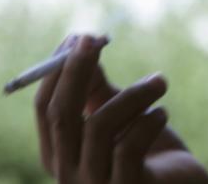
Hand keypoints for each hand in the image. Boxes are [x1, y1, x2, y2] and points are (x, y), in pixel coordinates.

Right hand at [34, 34, 207, 183]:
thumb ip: (97, 89)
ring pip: (99, 126)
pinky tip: (163, 114)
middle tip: (97, 38)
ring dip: (133, 94)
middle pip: (61, 116)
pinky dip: (148, 121)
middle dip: (76, 71)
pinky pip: (129, 147)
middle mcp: (69, 174)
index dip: (59, 70)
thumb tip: (82, 44)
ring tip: (160, 82)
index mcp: (60, 154)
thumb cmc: (150, 151)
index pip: (44, 109)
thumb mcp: (121, 116)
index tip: (81, 37)